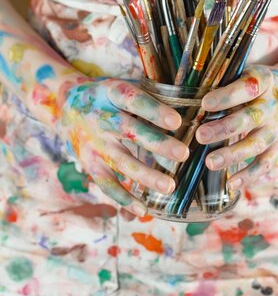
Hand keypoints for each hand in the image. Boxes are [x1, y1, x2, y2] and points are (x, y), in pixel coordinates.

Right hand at [58, 76, 188, 215]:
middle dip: (158, 144)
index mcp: (113, 93)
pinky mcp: (90, 164)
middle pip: (130, 131)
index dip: (155, 111)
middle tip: (184, 154)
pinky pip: (107, 184)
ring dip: (146, 176)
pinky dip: (124, 198)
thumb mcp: (124, 86)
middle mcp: (102, 117)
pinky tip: (144, 209)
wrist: (66, 105)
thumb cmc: (109, 96)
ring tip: (170, 186)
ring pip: (121, 162)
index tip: (177, 121)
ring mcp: (95, 143)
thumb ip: (151, 95)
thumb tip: (193, 105)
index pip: (135, 100)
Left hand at [196, 65, 277, 189]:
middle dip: (224, 128)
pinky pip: (266, 164)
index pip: (247, 87)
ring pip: (257, 144)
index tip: (205, 103)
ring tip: (210, 163)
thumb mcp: (245, 74)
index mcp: (264, 80)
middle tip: (200, 136)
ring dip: (233, 155)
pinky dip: (249, 175)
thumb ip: (224, 83)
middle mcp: (274, 105)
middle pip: (250, 118)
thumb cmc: (256, 85)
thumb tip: (189, 97)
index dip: (227, 96)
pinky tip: (231, 184)